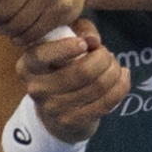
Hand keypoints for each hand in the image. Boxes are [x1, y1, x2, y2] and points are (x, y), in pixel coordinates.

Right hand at [18, 21, 128, 143]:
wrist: (56, 109)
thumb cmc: (63, 64)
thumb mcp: (65, 39)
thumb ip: (79, 30)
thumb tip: (93, 40)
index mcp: (28, 65)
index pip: (43, 55)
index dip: (67, 47)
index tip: (84, 44)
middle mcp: (36, 88)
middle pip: (83, 71)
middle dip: (104, 58)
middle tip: (107, 54)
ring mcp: (52, 108)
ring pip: (98, 86)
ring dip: (114, 71)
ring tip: (114, 65)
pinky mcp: (70, 122)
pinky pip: (106, 102)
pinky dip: (121, 86)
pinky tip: (123, 76)